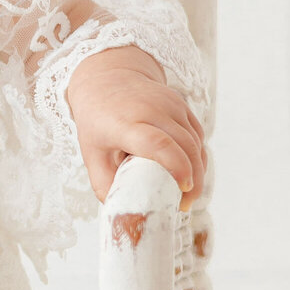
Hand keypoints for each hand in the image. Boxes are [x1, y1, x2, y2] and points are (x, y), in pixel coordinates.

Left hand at [63, 46, 204, 207]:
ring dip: (199, 170)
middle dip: (194, 179)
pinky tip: (190, 172)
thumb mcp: (91, 152)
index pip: (158, 143)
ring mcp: (170, 104)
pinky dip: (198, 156)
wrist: (107, 77)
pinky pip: (197, 134)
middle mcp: (151, 109)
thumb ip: (104, 184)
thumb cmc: (97, 119)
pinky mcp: (181, 104)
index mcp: (125, 123)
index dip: (176, 167)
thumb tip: (124, 212)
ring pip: (196, 141)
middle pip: (185, 146)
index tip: (183, 189)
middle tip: (185, 204)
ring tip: (187, 194)